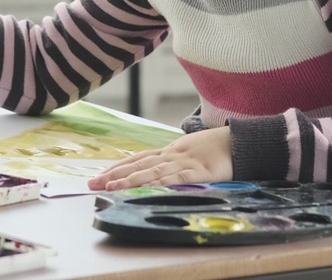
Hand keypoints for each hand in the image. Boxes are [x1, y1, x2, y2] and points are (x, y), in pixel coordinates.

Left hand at [87, 126, 232, 190]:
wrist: (239, 143)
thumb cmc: (214, 150)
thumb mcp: (189, 155)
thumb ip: (172, 165)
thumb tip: (153, 176)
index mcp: (168, 153)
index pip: (137, 159)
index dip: (117, 167)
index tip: (98, 176)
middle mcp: (171, 156)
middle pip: (138, 165)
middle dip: (114, 175)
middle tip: (92, 183)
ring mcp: (184, 163)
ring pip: (153, 172)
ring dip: (130, 180)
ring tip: (111, 187)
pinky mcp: (199, 173)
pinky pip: (177, 179)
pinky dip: (161, 183)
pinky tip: (146, 189)